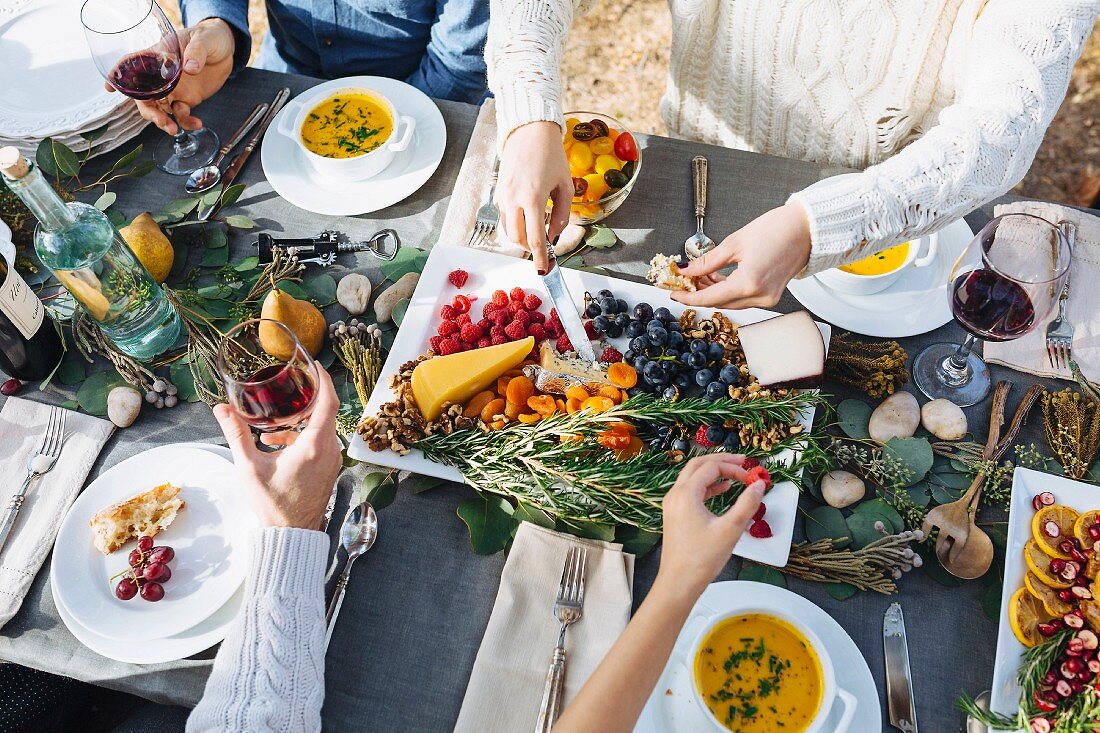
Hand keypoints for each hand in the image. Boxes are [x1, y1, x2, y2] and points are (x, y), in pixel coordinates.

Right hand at [107, 18, 234, 133]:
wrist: (226, 50)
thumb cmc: (209, 37)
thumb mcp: (203, 39)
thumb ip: (196, 52)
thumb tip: (190, 68)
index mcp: (157, 56)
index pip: (131, 64)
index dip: (118, 75)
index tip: (110, 88)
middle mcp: (160, 76)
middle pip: (144, 96)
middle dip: (148, 111)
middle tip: (160, 121)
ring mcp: (173, 90)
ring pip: (160, 109)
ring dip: (164, 122)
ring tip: (175, 129)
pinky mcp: (187, 99)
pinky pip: (182, 115)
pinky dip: (187, 122)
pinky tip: (197, 124)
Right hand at [213, 367, 342, 528]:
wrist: (291, 535)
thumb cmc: (273, 505)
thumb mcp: (250, 467)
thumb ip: (236, 434)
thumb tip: (221, 408)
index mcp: (315, 445)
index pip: (328, 401)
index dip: (323, 379)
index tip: (313, 365)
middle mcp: (330, 450)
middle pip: (324, 412)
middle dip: (304, 401)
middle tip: (284, 392)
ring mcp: (332, 460)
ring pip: (321, 428)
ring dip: (299, 423)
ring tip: (271, 429)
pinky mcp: (329, 469)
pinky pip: (321, 443)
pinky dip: (303, 437)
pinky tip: (277, 445)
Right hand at [496, 121, 572, 273]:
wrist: (529, 132)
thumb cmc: (551, 156)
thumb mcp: (564, 186)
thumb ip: (561, 215)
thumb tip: (554, 236)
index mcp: (533, 198)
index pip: (536, 238)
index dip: (540, 258)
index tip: (543, 270)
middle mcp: (513, 199)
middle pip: (518, 239)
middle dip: (530, 248)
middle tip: (544, 247)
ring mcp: (502, 196)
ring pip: (508, 230)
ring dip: (522, 237)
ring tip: (536, 231)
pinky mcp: (498, 193)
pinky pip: (504, 217)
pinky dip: (516, 223)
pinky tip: (527, 216)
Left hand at [657, 454, 764, 596]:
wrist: (679, 582)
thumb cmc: (701, 559)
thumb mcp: (730, 530)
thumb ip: (747, 504)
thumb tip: (759, 485)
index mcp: (686, 494)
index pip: (711, 467)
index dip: (734, 468)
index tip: (751, 477)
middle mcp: (675, 494)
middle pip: (698, 465)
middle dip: (721, 461)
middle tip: (742, 462)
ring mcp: (673, 504)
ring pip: (692, 476)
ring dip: (713, 472)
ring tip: (735, 474)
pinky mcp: (675, 514)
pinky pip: (690, 490)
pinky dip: (706, 486)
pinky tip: (721, 490)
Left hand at [673, 203, 811, 309]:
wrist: (806, 228)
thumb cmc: (776, 229)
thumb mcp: (735, 243)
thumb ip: (707, 261)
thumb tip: (687, 270)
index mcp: (749, 282)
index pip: (710, 298)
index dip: (688, 296)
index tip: (674, 292)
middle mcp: (760, 296)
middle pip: (719, 303)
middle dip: (699, 293)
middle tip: (685, 280)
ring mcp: (768, 298)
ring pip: (730, 303)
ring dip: (713, 292)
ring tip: (700, 275)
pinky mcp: (771, 296)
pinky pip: (742, 299)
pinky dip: (728, 291)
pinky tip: (717, 278)